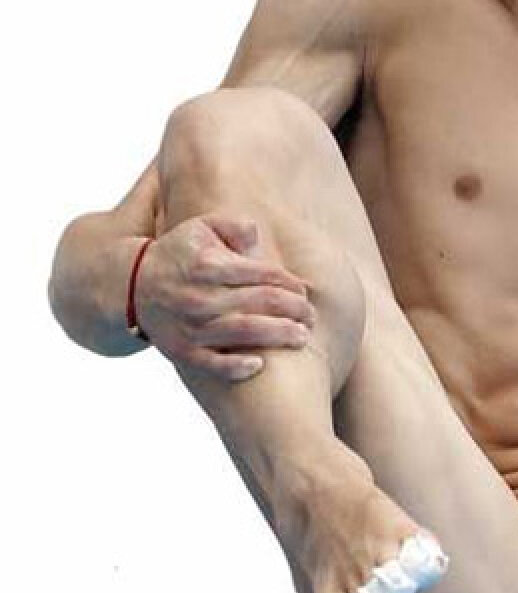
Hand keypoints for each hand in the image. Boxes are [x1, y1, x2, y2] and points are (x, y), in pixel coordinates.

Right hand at [134, 215, 317, 379]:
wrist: (133, 285)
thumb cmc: (180, 253)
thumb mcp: (202, 227)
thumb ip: (233, 225)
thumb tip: (256, 235)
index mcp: (207, 265)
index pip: (262, 274)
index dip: (289, 283)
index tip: (303, 291)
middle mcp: (198, 296)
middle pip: (259, 303)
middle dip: (293, 310)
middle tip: (311, 316)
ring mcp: (189, 326)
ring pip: (243, 333)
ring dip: (278, 335)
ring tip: (302, 337)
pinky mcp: (181, 351)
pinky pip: (211, 364)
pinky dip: (235, 367)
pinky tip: (258, 365)